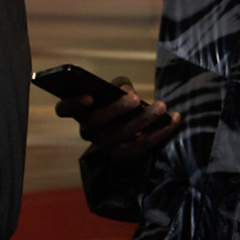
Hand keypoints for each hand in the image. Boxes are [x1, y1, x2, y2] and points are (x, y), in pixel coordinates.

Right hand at [54, 75, 178, 159]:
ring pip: (123, 134)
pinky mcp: (124, 155)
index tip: (90, 97)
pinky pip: (143, 144)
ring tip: (162, 106)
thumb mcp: (114, 91)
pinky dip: (161, 130)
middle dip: (116, 110)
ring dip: (145, 119)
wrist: (126, 136)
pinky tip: (175, 118)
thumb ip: (119, 84)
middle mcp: (89, 131)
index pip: (64, 109)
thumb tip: (126, 90)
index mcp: (80, 112)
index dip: (73, 104)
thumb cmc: (117, 105)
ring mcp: (105, 145)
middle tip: (136, 98)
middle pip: (97, 122)